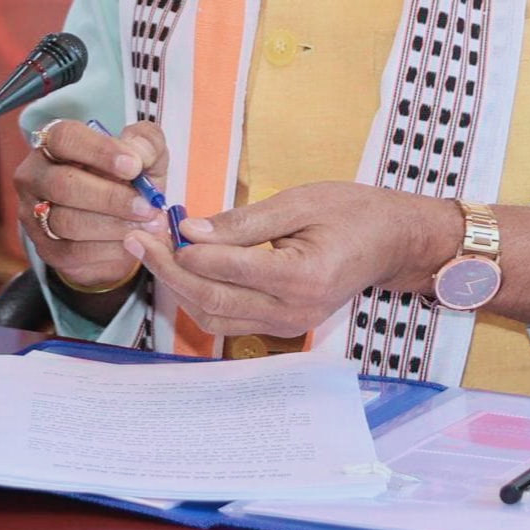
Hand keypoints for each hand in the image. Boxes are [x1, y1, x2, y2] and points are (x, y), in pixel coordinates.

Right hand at [13, 117, 171, 292]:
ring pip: (68, 222)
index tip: (134, 166)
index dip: (100, 151)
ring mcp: (33, 214)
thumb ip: (145, 143)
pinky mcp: (45, 248)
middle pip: (63, 184)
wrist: (120, 221)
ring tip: (147, 225)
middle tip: (147, 206)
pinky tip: (133, 242)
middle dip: (110, 197)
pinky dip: (108, 249)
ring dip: (113, 225)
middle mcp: (35, 175)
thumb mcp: (144, 153)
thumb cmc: (127, 177)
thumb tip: (138, 155)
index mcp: (53, 141)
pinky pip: (74, 252)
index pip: (65, 138)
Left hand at [125, 183, 461, 339]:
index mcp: (302, 276)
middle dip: (169, 270)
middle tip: (137, 239)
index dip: (184, 250)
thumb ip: (244, 221)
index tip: (152, 226)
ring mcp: (288, 326)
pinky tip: (184, 267)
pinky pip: (230, 320)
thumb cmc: (352, 211)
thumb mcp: (300, 201)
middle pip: (212, 300)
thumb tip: (190, 229)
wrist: (393, 242)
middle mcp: (292, 311)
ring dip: (179, 286)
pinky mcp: (282, 328)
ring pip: (215, 318)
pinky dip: (201, 296)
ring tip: (152, 250)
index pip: (227, 270)